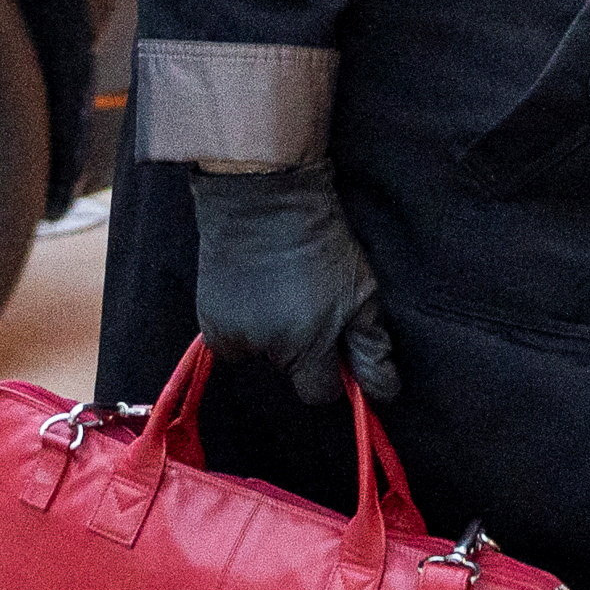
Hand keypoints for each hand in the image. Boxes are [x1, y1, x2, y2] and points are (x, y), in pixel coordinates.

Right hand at [187, 161, 399, 404]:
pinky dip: (242, 326)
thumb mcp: (361, 291)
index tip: (333, 345)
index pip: (320, 393)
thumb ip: (369, 347)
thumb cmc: (322, 241)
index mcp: (307, 346)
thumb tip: (382, 392)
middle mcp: (267, 349)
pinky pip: (231, 343)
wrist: (263, 196)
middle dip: (300, 351)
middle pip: (290, 372)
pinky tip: (252, 292)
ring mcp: (233, 336)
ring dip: (269, 338)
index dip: (331, 372)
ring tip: (276, 294)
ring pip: (259, 357)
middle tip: (304, 306)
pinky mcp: (207, 321)